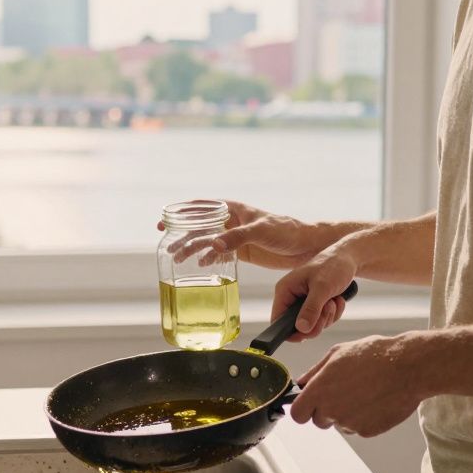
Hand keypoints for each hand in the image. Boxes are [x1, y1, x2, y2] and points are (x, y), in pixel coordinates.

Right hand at [157, 201, 333, 269]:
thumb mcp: (261, 231)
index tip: (165, 221)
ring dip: (193, 249)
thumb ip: (237, 237)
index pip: (202, 206)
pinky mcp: (243, 251)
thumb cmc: (287, 230)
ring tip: (179, 259)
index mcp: (234, 209)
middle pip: (200, 226)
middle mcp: (232, 221)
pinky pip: (220, 253)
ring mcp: (236, 237)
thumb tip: (213, 243)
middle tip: (170, 247)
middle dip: (183, 235)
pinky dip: (209, 258)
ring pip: (208, 240)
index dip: (181, 212)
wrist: (307, 247)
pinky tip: (202, 265)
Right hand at [272, 248, 357, 340]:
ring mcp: (303, 303)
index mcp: (285, 290)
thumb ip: (311, 309)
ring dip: (327, 317)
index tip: (307, 333)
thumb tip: (301, 329)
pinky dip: (333, 314)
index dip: (290, 332)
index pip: (277, 320)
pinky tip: (337, 300)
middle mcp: (291, 298)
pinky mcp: (315, 306)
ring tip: (333, 299)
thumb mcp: (322, 287)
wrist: (348, 259)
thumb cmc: (333, 266)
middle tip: (328, 307)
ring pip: (312, 326)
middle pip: (297, 328)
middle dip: (317, 322)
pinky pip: (322, 321)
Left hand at [288, 333, 427, 437]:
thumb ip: (315, 371)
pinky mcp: (368, 431)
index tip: (310, 403)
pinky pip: (359, 428)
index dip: (303, 408)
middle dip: (326, 410)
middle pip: (318, 421)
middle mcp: (332, 410)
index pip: (297, 414)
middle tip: (344, 391)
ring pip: (340, 424)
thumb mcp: (338, 353)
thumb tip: (302, 382)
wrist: (408, 367)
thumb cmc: (375, 355)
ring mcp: (350, 423)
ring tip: (364, 391)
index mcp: (320, 391)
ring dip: (346, 413)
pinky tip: (375, 400)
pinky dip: (364, 418)